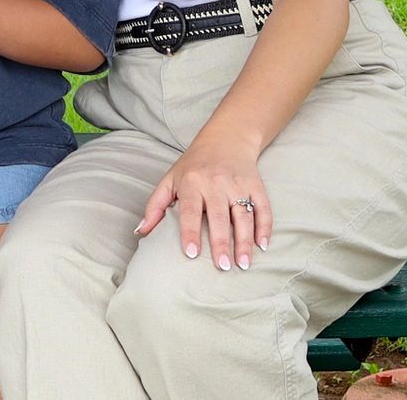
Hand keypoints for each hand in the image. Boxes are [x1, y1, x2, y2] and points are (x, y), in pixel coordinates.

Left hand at [135, 130, 272, 270]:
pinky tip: (262, 245)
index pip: (190, 210)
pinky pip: (263, 208)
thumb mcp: (170, 179)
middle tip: (222, 266)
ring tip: (243, 264)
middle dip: (221, 242)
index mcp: (192, 182)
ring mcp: (238, 184)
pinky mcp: (256, 185)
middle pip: (219, 216)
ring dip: (244, 241)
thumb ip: (155, 205)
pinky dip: (265, 227)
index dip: (190, 232)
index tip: (192, 254)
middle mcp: (216, 182)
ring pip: (243, 215)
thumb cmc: (193, 166)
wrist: (225, 139)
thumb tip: (141, 231)